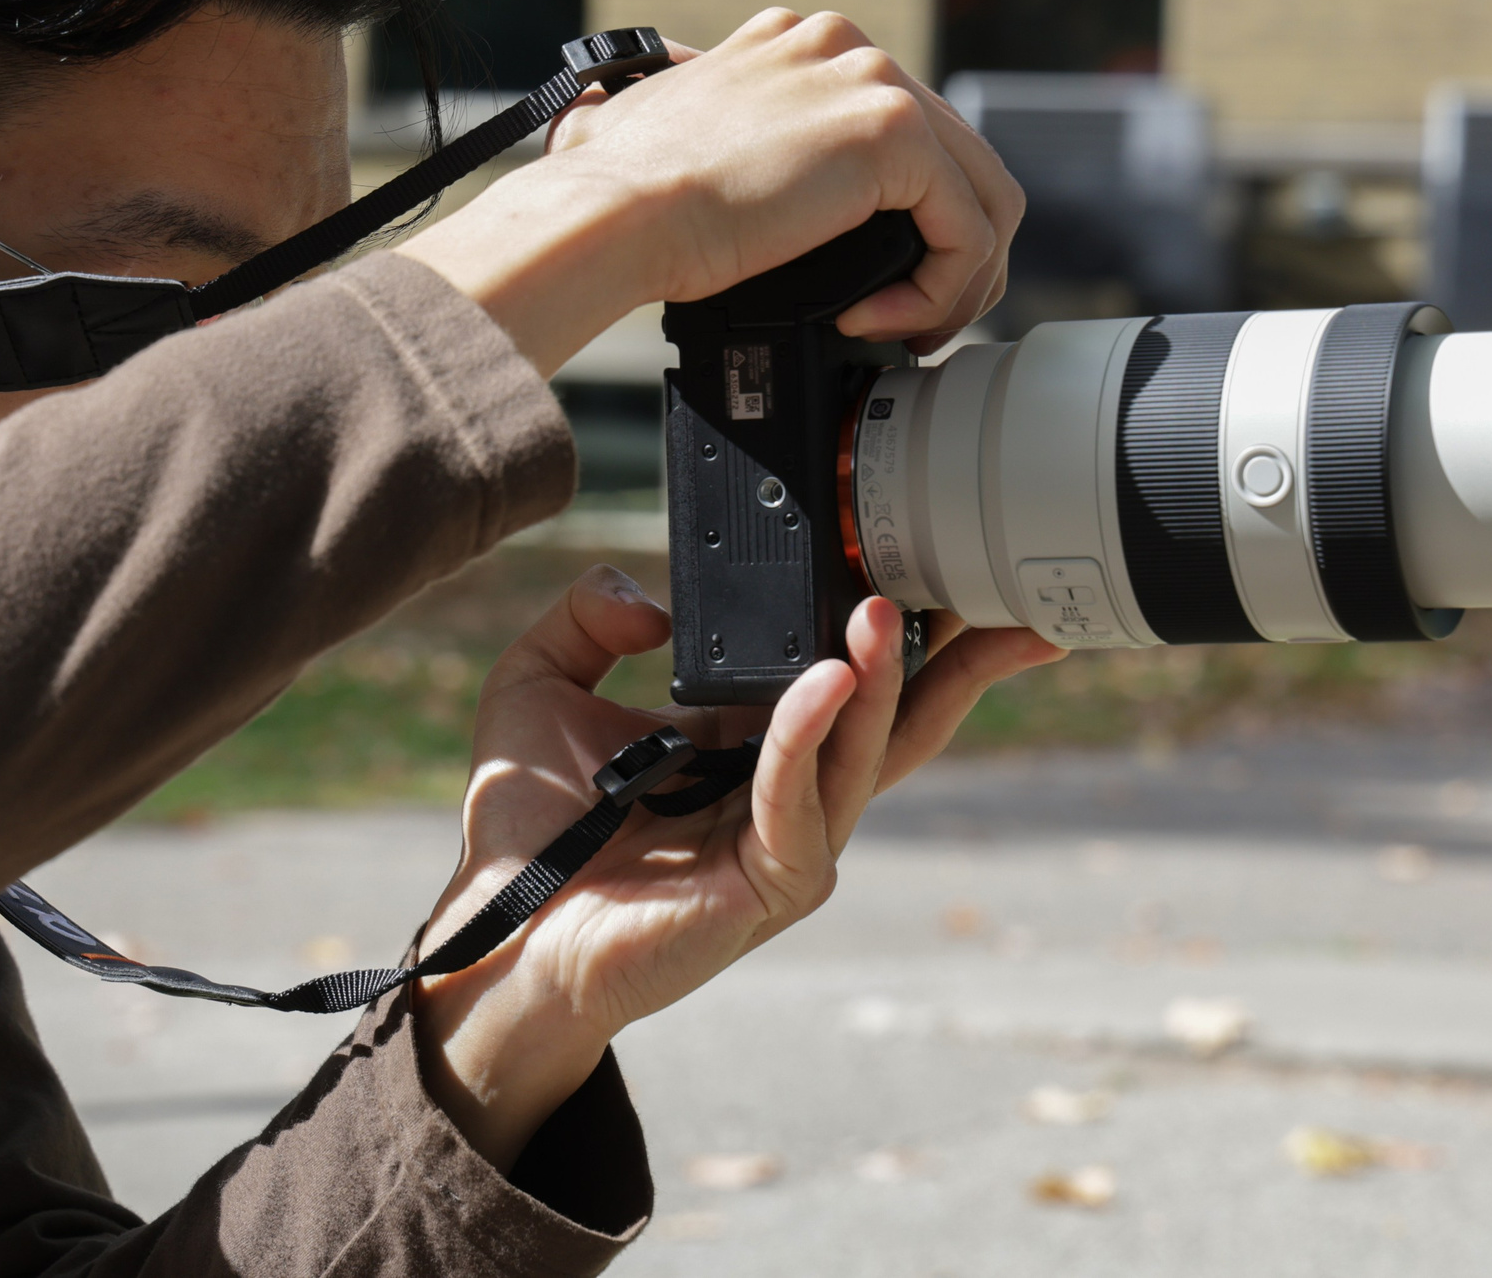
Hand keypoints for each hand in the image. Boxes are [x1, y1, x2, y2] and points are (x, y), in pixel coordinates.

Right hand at [400, 10, 1024, 372]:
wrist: (613, 214)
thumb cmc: (619, 200)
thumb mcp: (676, 144)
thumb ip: (723, 138)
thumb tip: (736, 182)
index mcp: (797, 45)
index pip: (901, 130)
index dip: (907, 215)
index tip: (876, 281)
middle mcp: (842, 44)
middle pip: (954, 160)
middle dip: (949, 253)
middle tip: (911, 321)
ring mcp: (873, 80)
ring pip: (980, 196)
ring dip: (956, 280)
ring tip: (906, 331)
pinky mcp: (895, 132)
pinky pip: (968, 231)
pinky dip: (940, 291)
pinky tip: (878, 321)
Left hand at [413, 567, 1061, 1169]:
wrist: (497, 927)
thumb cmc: (523, 824)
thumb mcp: (537, 684)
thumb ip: (586, 616)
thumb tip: (654, 600)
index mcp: (745, 744)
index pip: (843, 680)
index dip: (892, 632)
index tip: (928, 564)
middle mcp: (781, 793)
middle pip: (893, 720)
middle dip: (953, 658)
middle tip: (994, 589)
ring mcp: (785, 843)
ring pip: (862, 755)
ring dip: (881, 681)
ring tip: (885, 611)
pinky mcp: (768, 886)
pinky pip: (801, 800)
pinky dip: (814, 737)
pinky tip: (823, 681)